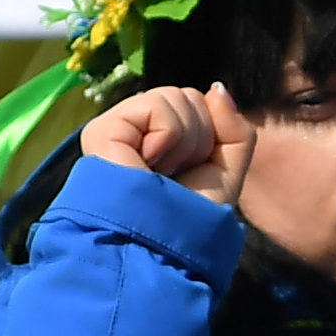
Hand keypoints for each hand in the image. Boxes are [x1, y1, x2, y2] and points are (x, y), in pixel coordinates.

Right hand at [77, 85, 245, 205]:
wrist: (159, 247)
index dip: (209, 136)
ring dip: (184, 140)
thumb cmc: (186, 221)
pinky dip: (167, 136)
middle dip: (198, 137)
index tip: (191, 172)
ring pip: (176, 96)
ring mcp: (116, 127)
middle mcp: (136, 129)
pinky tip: (147, 164)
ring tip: (160, 172)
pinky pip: (157, 106)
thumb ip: (232, 129)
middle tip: (175, 174)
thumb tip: (218, 88)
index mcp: (160, 138)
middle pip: (187, 96)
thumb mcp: (225, 173)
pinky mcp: (102, 130)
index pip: (196, 104)